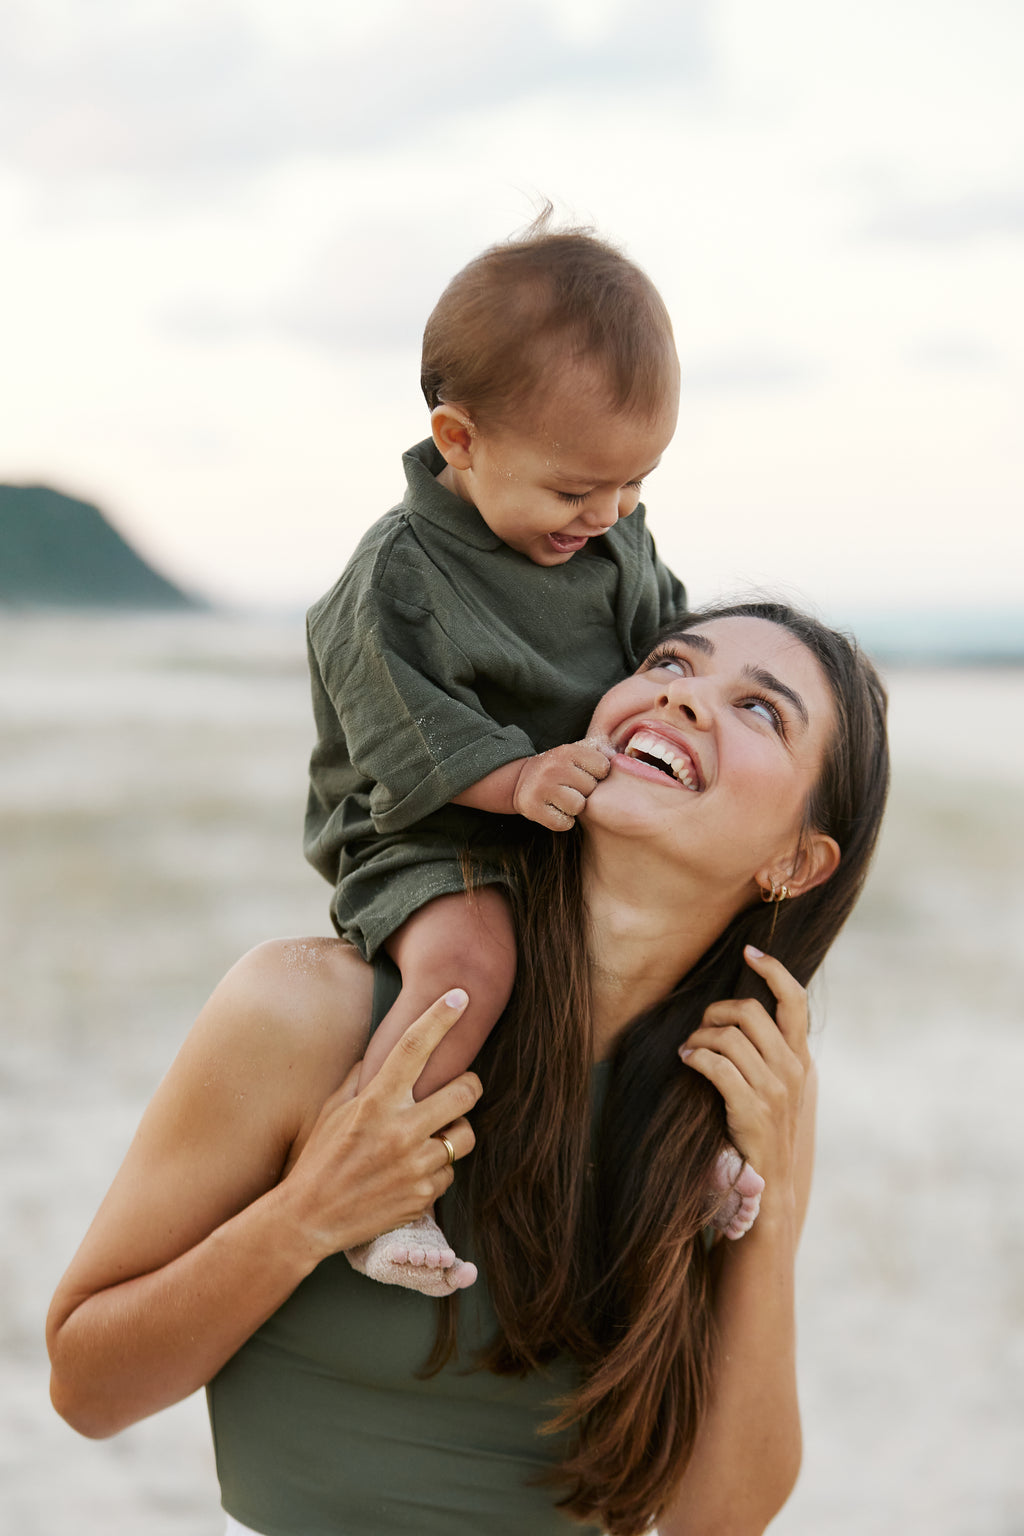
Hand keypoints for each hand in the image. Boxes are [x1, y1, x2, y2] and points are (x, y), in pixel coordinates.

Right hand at [281, 989, 481, 1262]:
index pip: (414, 1047)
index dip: (441, 1017)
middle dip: (469, 1085)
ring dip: (454, 1132)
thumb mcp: (331, 1110)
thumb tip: (380, 1052)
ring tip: (432, 1136)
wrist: (309, 1219)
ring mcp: (416, 1165)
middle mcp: (400, 1130)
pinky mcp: (425, 1195)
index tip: (461, 995)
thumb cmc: (319, 1158)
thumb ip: (361, 1078)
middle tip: (461, 1086)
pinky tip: (412, 1172)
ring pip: (465, 1135)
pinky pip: (450, 1172)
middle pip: (464, 1091)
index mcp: (375, 1102)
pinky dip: (437, 1169)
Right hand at [511, 737, 612, 829]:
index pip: (602, 766)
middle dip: (584, 791)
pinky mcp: (533, 808)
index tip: (585, 774)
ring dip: (573, 807)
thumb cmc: (559, 768)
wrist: (521, 781)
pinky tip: (554, 809)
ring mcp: (541, 788)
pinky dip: (562, 821)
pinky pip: (563, 823)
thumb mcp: (575, 752)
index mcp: (567, 750)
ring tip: (563, 798)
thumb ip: (600, 751)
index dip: (598, 774)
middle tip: (570, 787)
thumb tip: (622, 757)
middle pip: (590, 788)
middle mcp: (553, 767)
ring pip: (577, 806)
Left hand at [678, 946, 809, 1189]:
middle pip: (750, 1012)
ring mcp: (774, 1090)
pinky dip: (696, 1056)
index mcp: (799, 1058)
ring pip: (729, 1037)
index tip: (750, 953)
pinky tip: (687, 1060)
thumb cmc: (764, 1128)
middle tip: (701, 1024)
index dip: (774, 970)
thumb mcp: (778, 1085)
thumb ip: (769, 1051)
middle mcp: (792, 1069)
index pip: (795, 1000)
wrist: (771, 1184)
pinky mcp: (752, 1110)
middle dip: (717, 1010)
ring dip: (700, 1037)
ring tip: (690, 1047)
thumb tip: (741, 1012)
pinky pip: (717, 1066)